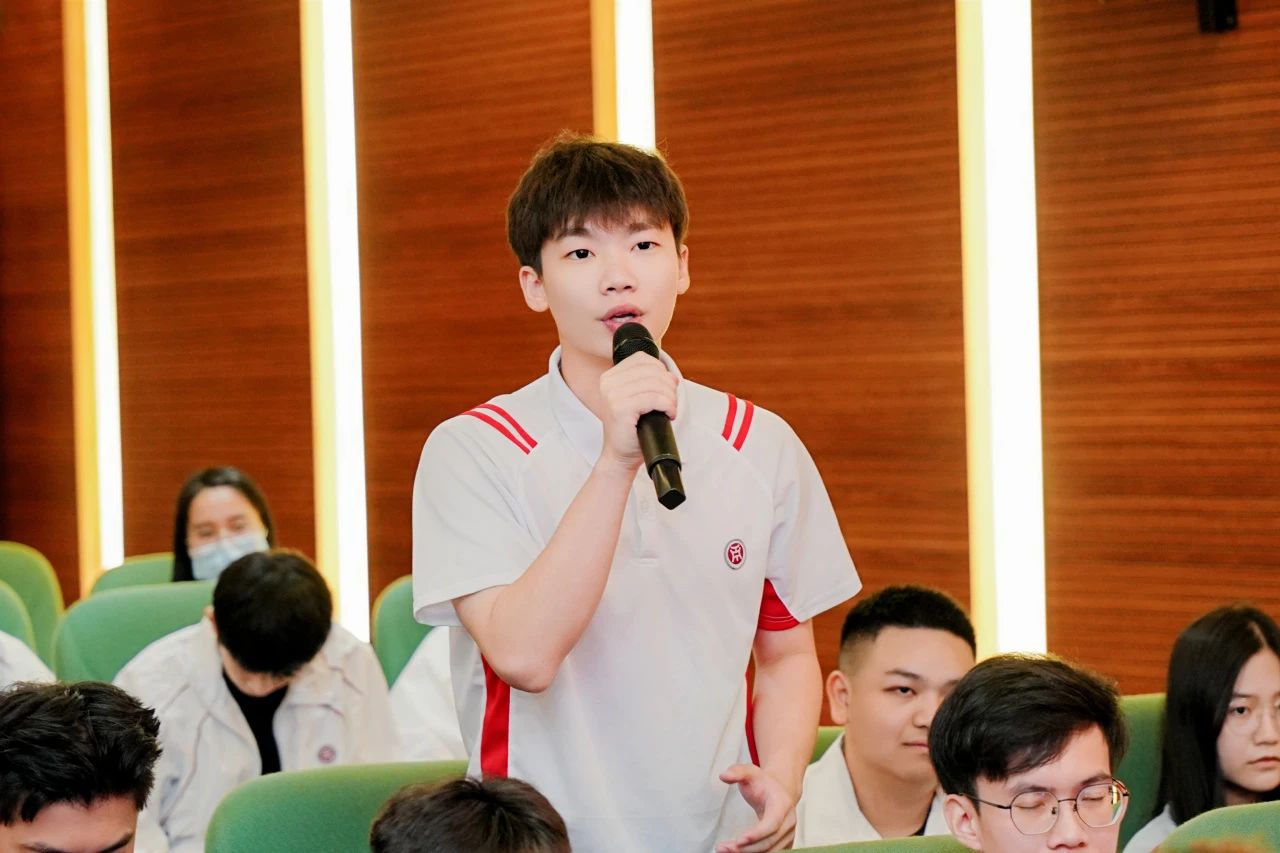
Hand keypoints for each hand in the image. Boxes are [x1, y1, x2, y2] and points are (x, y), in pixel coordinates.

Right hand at [597, 352, 676, 470]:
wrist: (620, 456)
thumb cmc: (632, 430)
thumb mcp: (639, 400)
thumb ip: (650, 383)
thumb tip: (672, 376)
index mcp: (610, 377)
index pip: (642, 359)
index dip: (661, 370)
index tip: (666, 388)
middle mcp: (608, 383)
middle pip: (652, 371)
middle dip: (669, 386)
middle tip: (671, 403)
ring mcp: (612, 395)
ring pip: (656, 385)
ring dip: (671, 398)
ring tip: (670, 410)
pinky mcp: (620, 408)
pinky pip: (654, 398)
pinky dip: (668, 406)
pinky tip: (668, 414)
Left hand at [715, 764, 797, 852]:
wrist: (780, 790)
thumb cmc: (763, 782)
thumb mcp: (750, 771)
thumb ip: (736, 771)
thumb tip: (723, 776)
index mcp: (782, 804)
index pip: (772, 824)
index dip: (757, 834)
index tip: (738, 840)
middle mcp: (789, 822)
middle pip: (769, 842)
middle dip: (746, 848)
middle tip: (723, 848)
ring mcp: (788, 834)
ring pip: (769, 851)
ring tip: (725, 850)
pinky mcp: (784, 843)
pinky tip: (736, 852)